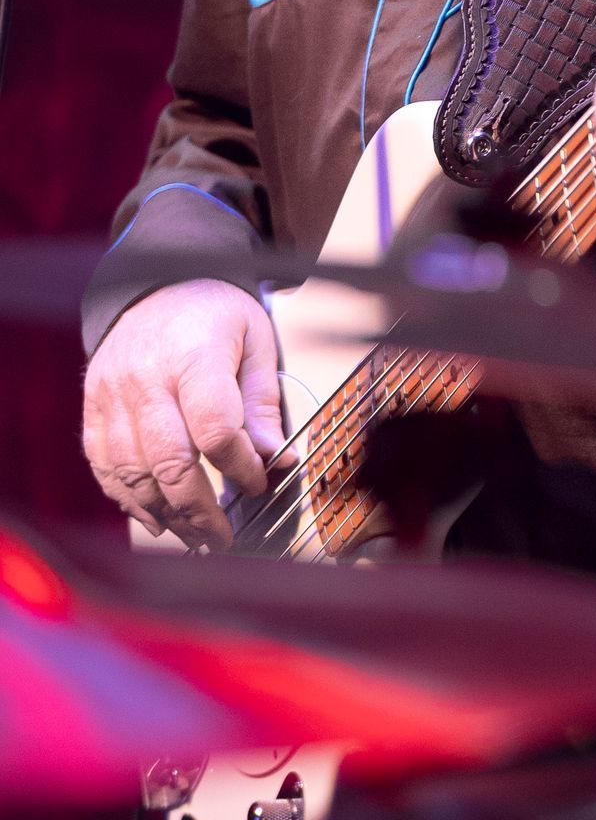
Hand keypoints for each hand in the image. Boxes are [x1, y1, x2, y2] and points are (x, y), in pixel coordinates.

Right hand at [82, 279, 282, 548]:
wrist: (156, 283)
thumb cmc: (214, 314)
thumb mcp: (255, 341)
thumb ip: (262, 402)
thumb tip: (278, 458)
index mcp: (193, 356)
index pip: (216, 429)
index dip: (240, 467)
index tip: (259, 482)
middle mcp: (145, 379)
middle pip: (169, 461)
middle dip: (199, 510)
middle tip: (222, 537)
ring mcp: (112, 394)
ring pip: (132, 472)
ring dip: (163, 514)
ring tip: (192, 536)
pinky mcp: (93, 407)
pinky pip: (104, 465)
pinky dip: (128, 498)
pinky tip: (155, 517)